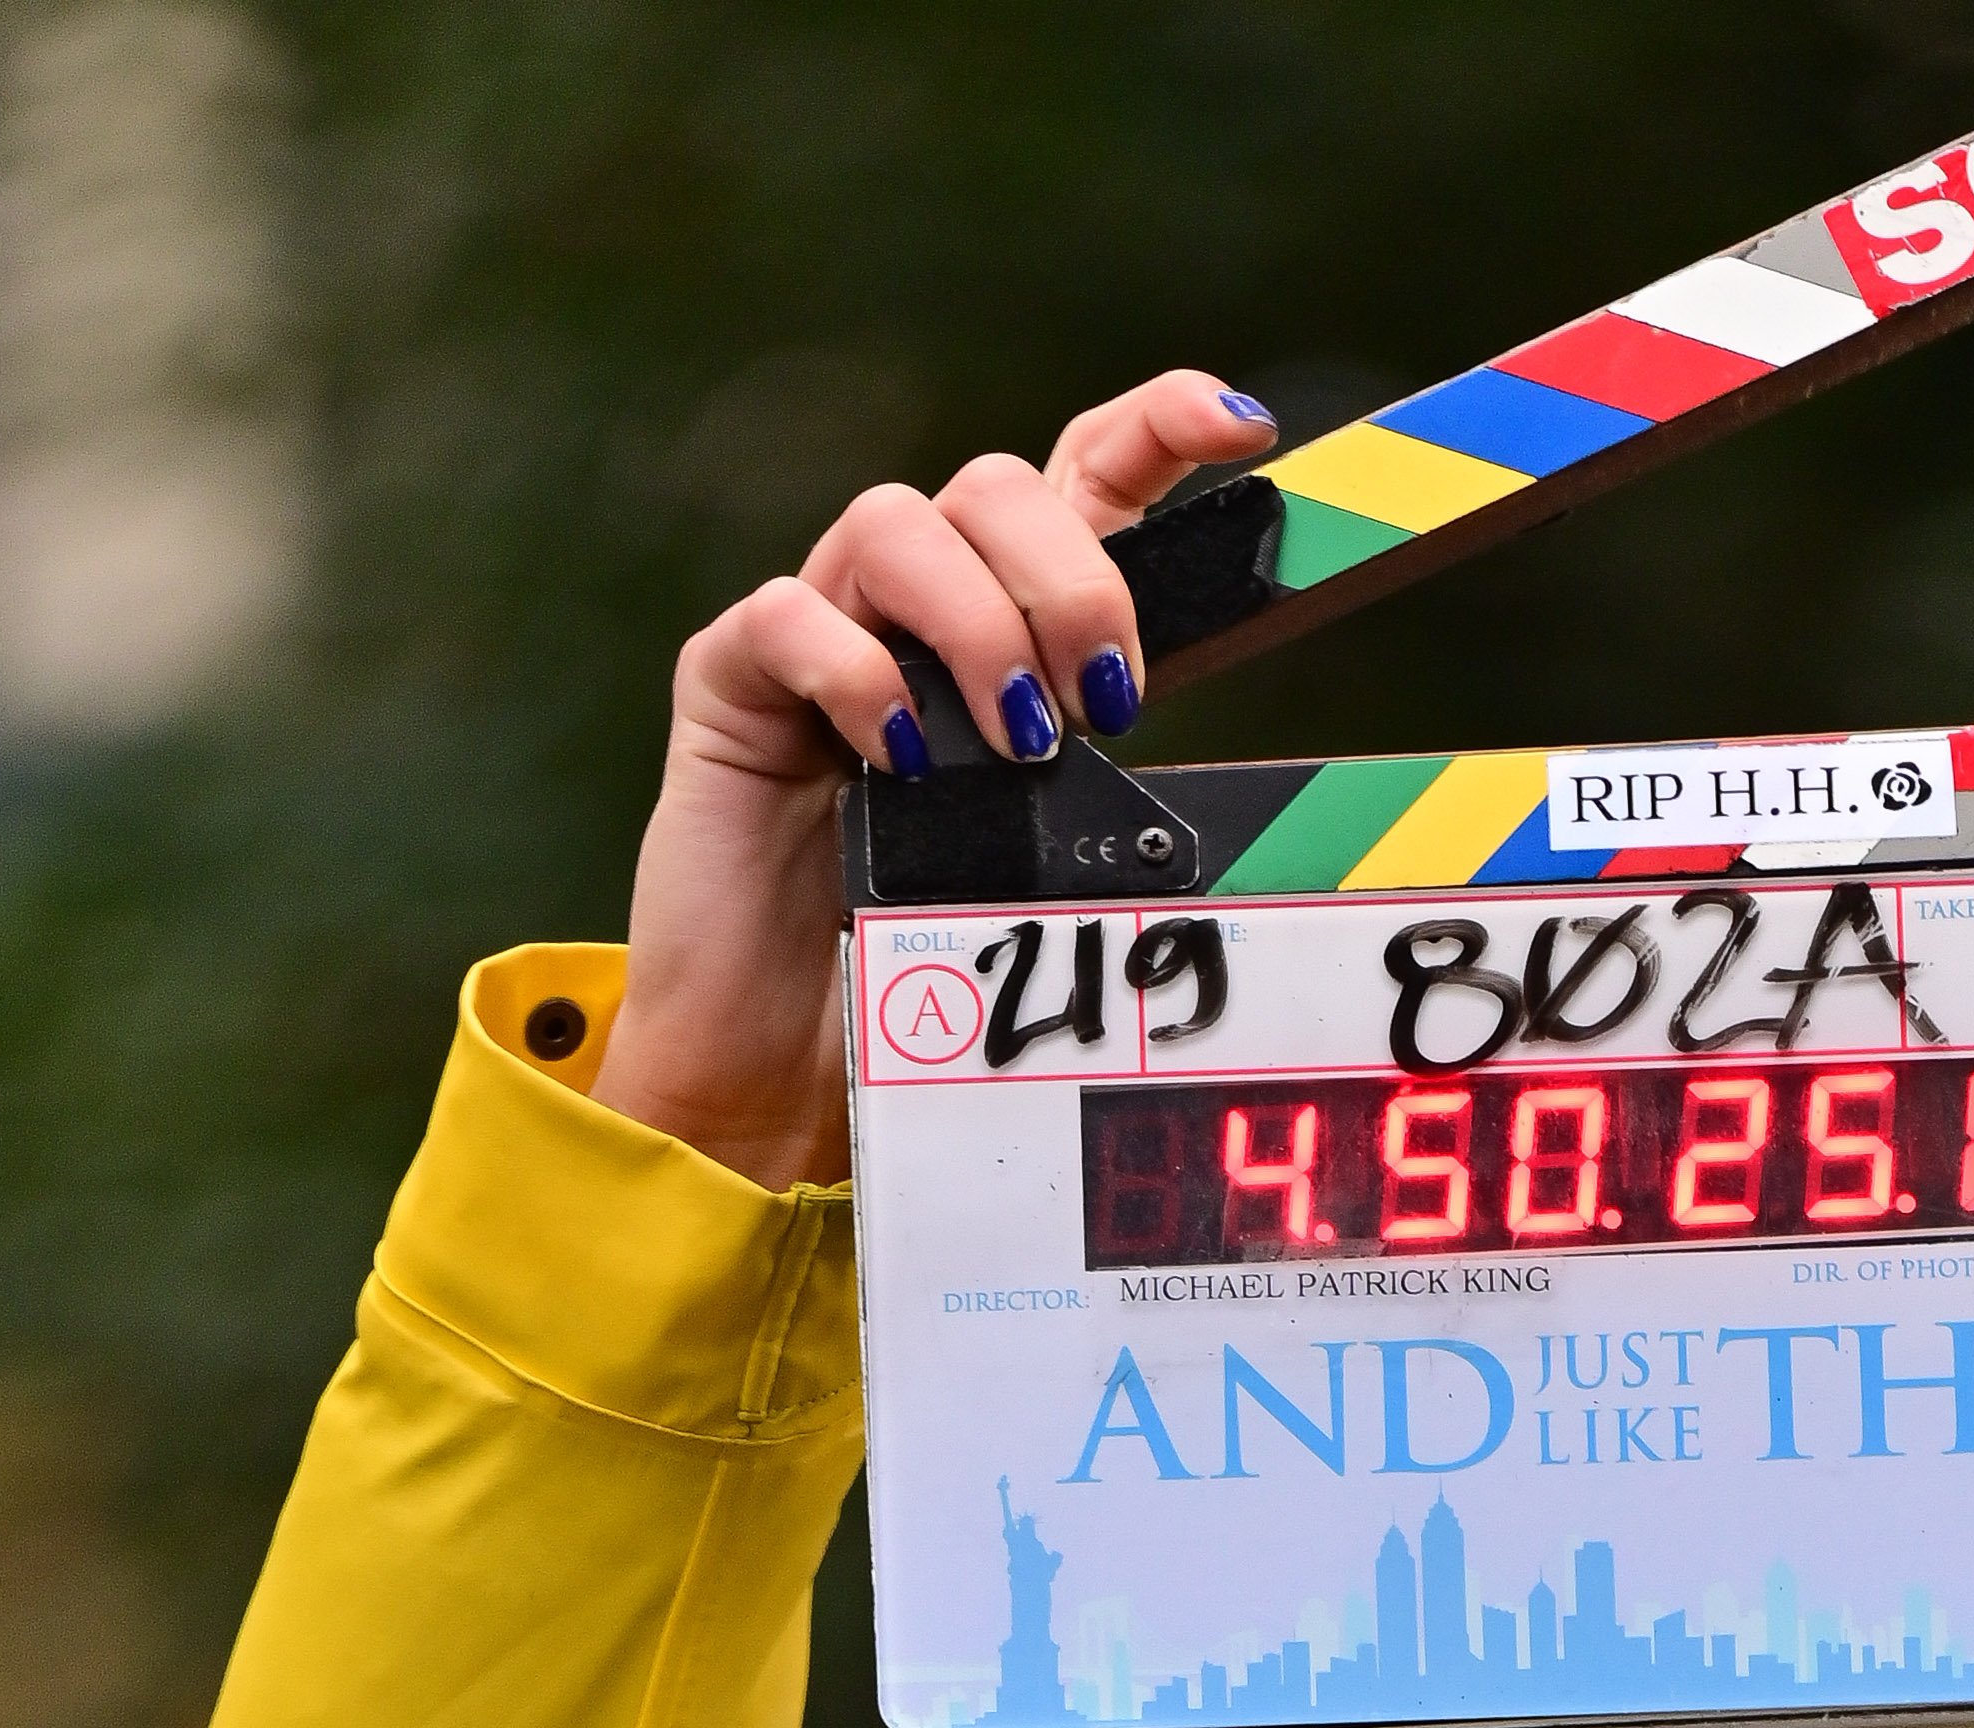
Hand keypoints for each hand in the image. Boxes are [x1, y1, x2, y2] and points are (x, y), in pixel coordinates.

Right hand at [600, 369, 1274, 1190]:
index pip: (1083, 472)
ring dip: (979, 623)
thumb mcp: (1057, 853)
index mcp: (1011, 618)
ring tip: (1016, 741)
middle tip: (1105, 705)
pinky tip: (905, 758)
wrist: (787, 1058)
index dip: (1159, 423)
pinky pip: (791, 617)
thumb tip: (1198, 759)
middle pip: (995, 485)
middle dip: (1073, 579)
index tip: (1243, 427)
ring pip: (896, 522)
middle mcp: (913, 602)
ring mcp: (818, 629)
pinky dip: (859, 673)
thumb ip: (1108, 774)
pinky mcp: (731, 684)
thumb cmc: (930, 951)